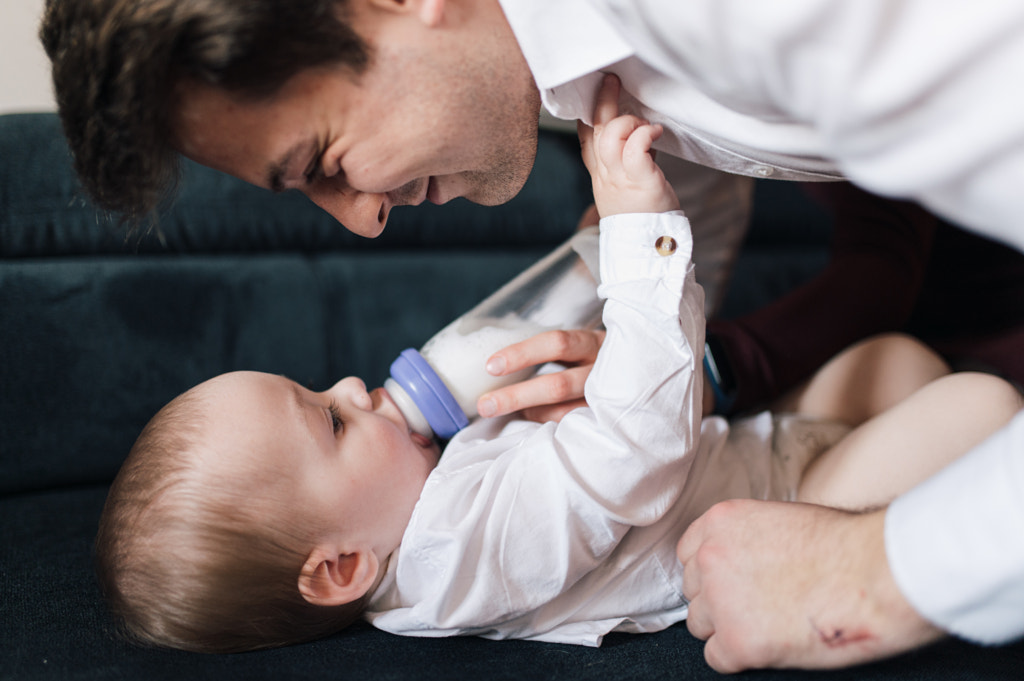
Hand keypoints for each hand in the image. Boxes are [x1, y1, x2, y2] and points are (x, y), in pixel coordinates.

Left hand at [477, 328, 605, 421]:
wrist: (649, 376)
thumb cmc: (599, 361)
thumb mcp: (582, 347)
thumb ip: (553, 353)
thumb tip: (498, 365)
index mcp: (593, 343)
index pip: (557, 343)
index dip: (522, 354)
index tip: (491, 366)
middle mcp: (605, 370)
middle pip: (558, 385)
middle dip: (517, 396)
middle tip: (486, 405)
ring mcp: (612, 400)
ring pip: (567, 413)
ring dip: (533, 416)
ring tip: (509, 415)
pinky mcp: (613, 423)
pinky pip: (577, 430)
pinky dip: (551, 427)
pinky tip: (536, 424)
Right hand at [578, 74, 679, 216]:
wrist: (645, 249)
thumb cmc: (643, 217)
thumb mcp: (628, 185)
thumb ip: (632, 158)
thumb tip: (642, 132)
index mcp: (601, 176)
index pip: (585, 140)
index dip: (584, 115)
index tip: (589, 95)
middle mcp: (605, 174)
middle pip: (595, 129)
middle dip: (602, 99)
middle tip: (611, 79)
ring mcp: (620, 177)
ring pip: (611, 134)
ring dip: (628, 120)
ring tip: (646, 124)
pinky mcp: (640, 180)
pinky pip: (635, 147)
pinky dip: (646, 133)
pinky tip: (657, 132)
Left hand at [677, 500, 942, 672]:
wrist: (876, 574)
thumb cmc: (845, 545)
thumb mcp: (782, 519)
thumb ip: (748, 537)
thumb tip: (742, 558)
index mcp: (720, 522)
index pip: (690, 553)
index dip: (713, 572)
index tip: (735, 582)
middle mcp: (711, 557)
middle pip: (694, 590)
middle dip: (720, 600)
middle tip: (759, 606)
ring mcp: (720, 600)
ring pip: (700, 624)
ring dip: (727, 628)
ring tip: (768, 625)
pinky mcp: (737, 641)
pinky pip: (716, 658)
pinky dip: (739, 658)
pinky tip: (769, 646)